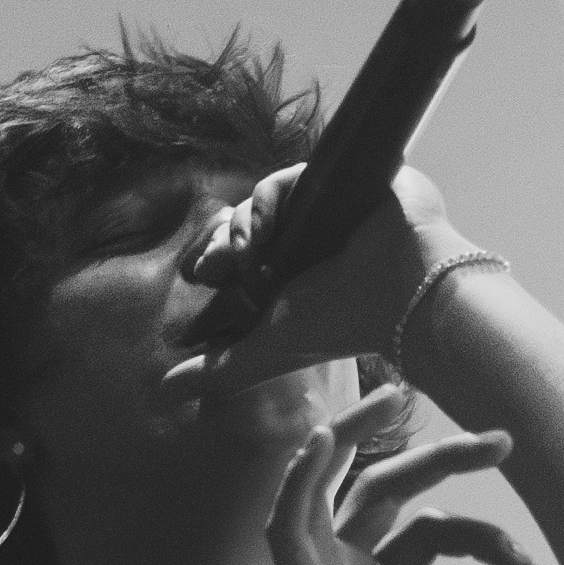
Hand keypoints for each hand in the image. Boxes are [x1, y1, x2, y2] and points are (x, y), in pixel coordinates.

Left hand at [162, 162, 475, 396]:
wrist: (400, 294)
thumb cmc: (340, 326)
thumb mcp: (266, 351)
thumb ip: (218, 371)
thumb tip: (163, 391)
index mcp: (289, 275)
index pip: (239, 254)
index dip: (214, 257)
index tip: (201, 272)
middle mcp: (306, 241)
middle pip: (245, 221)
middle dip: (222, 238)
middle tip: (213, 262)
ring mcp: (326, 208)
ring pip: (264, 196)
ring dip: (243, 221)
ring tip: (246, 251)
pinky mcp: (343, 177)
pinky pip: (293, 173)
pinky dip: (270, 196)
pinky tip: (267, 224)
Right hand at [259, 383, 544, 564]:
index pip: (424, 534)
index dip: (475, 532)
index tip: (516, 558)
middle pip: (384, 493)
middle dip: (440, 459)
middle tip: (503, 439)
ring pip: (326, 488)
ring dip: (357, 436)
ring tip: (397, 393)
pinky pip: (288, 526)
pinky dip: (301, 479)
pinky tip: (323, 438)